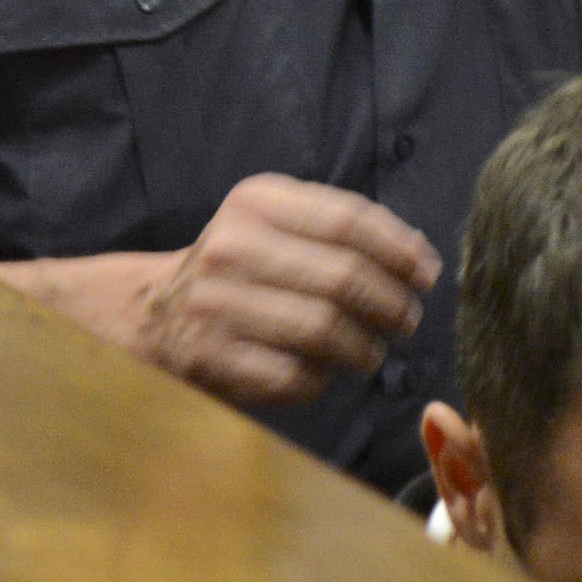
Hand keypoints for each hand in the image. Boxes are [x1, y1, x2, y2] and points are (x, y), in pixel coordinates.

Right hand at [138, 175, 441, 407]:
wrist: (153, 313)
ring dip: (366, 348)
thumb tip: (421, 258)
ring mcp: (217, 303)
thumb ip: (345, 230)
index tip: (427, 274)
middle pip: (345, 278)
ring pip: (326, 330)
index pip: (350, 221)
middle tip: (408, 319)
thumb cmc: (243, 269)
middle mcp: (231, 246)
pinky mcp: (212, 357)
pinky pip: (296, 375)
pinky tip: (326, 371)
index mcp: (255, 202)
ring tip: (373, 351)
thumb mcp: (279, 225)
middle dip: (394, 304)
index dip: (402, 251)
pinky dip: (324, 379)